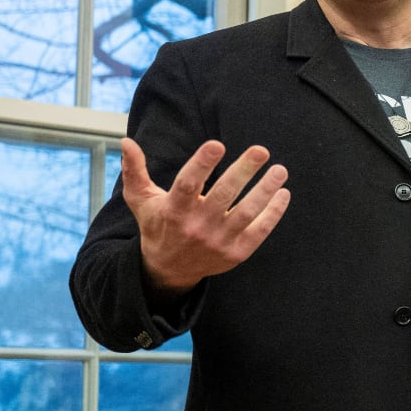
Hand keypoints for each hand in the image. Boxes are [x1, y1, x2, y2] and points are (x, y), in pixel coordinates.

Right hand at [122, 137, 290, 297]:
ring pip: (247, 212)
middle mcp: (196, 226)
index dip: (202, 164)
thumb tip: (127, 141)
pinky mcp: (236, 253)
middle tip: (261, 150)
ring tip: (280, 170)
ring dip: (266, 190)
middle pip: (224, 194)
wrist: (168, 269)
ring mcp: (218, 241)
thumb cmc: (157, 225)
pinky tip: (283, 193)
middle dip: (244, 170)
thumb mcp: (140, 200)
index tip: (217, 144)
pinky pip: (260, 230)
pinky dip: (274, 212)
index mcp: (173, 210)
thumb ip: (134, 170)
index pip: (188, 183)